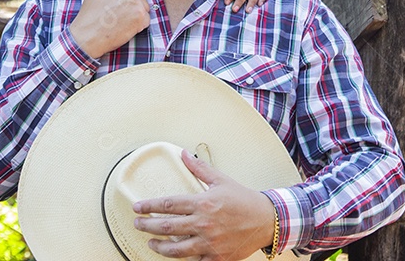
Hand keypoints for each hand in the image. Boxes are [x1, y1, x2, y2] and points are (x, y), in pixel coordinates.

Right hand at [68, 0, 149, 58]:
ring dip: (137, 14)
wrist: (87, 36)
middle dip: (134, 3)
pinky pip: (146, 19)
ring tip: (121, 21)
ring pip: (145, 6)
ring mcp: (136, 1)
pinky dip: (139, 25)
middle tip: (120, 14)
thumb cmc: (89, 15)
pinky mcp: (141, 16)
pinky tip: (125, 27)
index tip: (125, 1)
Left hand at [132, 150, 276, 260]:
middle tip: (138, 224)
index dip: (149, 206)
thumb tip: (185, 154)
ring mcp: (209, 243)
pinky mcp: (216, 257)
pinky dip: (181, 260)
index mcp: (203, 203)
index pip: (168, 204)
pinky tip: (174, 255)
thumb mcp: (221, 180)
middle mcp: (204, 224)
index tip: (138, 207)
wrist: (266, 220)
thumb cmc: (244, 200)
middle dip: (147, 226)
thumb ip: (200, 168)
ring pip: (176, 249)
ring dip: (159, 247)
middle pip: (167, 227)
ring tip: (151, 243)